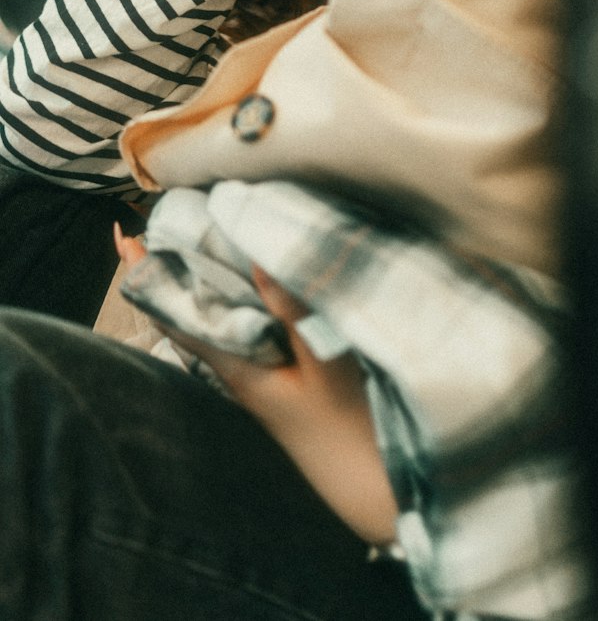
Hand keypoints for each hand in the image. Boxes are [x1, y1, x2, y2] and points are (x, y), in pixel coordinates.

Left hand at [113, 228, 397, 544]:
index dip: (152, 280)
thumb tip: (258, 257)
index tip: (130, 240)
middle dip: (172, 272)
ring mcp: (251, 372)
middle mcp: (234, 369)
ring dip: (200, 283)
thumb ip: (293, 312)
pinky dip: (232, 299)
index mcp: (236, 367)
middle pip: (188, 314)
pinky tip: (243, 282)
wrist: (362, 474)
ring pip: (213, 320)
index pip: (177, 317)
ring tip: (191, 242)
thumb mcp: (324, 361)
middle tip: (157, 227)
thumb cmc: (345, 419)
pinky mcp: (272, 373)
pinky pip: (238, 328)